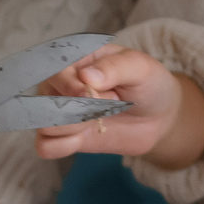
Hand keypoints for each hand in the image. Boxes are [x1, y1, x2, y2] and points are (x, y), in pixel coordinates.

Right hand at [35, 44, 203, 169]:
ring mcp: (61, 110)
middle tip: (108, 108)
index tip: (93, 96)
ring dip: (73, 129)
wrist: (159, 117)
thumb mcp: (140, 68)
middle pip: (46, 100)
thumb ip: (114, 68)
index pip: (54, 70)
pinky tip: (83, 139)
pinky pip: (45, 146)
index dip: (70, 87)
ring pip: (44, 125)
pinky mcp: (64, 136)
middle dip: (78, 112)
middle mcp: (61, 83)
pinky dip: (63, 146)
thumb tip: (85, 75)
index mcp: (77, 57)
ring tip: (99, 121)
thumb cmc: (148, 84)